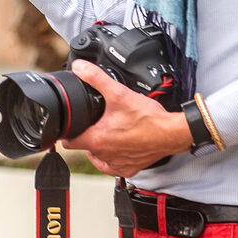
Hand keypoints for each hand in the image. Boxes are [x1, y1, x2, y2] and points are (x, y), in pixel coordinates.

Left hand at [62, 60, 192, 177]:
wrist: (172, 133)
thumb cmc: (149, 118)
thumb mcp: (119, 93)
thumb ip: (96, 78)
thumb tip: (79, 67)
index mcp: (97, 140)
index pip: (68, 141)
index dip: (65, 131)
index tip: (69, 125)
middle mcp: (104, 155)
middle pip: (83, 147)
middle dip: (84, 136)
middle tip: (90, 123)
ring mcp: (117, 164)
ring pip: (98, 157)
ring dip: (98, 146)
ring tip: (106, 131)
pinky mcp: (130, 169)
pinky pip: (113, 166)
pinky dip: (112, 157)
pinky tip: (116, 146)